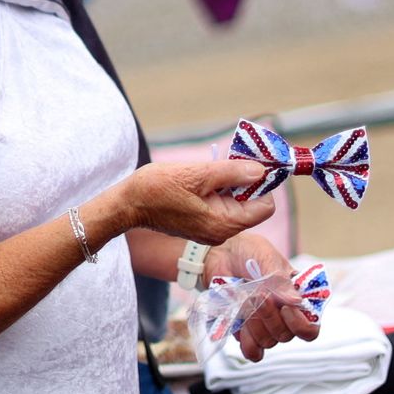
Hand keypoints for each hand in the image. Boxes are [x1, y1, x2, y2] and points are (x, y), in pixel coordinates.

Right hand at [120, 160, 274, 245]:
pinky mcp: (200, 225)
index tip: (249, 164)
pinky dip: (217, 191)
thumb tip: (261, 171)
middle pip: (251, 205)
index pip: (265, 206)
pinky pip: (220, 207)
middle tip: (227, 161)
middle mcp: (221, 232)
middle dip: (244, 181)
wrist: (127, 204)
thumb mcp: (197, 174)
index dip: (262, 184)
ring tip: (209, 170)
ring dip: (229, 184)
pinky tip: (201, 180)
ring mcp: (210, 230)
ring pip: (235, 204)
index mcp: (224, 223)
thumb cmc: (158, 188)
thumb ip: (232, 172)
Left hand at [206, 233, 320, 361]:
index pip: (310, 328)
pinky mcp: (244, 330)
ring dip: (255, 324)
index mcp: (297, 299)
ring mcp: (263, 325)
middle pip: (285, 335)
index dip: (301, 325)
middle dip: (270, 318)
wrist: (221, 253)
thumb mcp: (267, 258)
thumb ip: (280, 281)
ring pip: (267, 342)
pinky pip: (252, 351)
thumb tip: (296, 302)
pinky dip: (247, 343)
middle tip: (257, 295)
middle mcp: (283, 316)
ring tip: (244, 301)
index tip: (286, 309)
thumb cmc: (249, 252)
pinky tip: (240, 328)